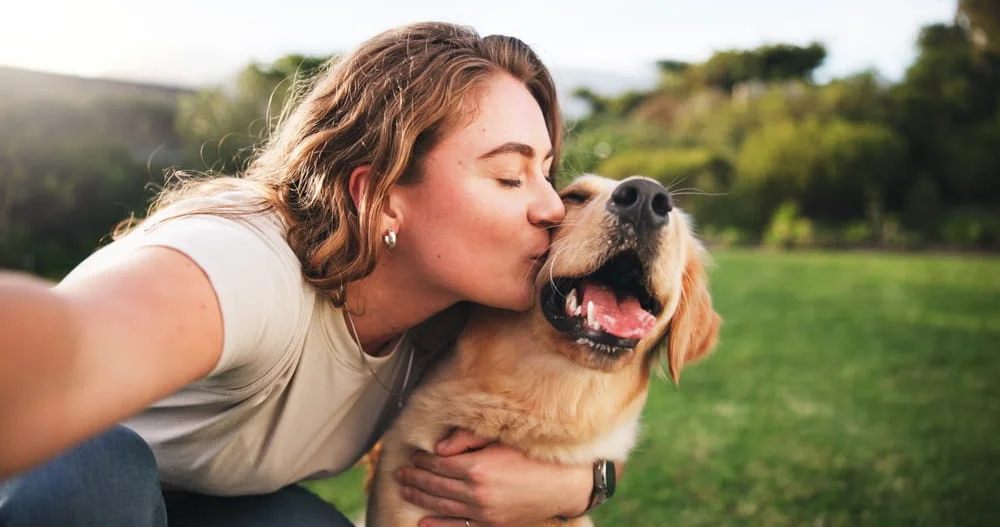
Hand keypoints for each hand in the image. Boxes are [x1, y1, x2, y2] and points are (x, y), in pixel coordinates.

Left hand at [394, 428, 590, 526]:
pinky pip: (458, 526)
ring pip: (441, 506)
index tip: (412, 455)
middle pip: (435, 485)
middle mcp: (475, 492)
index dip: (422, 460)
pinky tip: (423, 523)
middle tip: (399, 473)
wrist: (564, 484)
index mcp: (476, 467)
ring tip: (404, 490)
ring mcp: (483, 512)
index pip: (438, 464)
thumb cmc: (535, 456)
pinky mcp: (491, 524)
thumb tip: (439, 447)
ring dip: (420, 497)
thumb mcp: (502, 440)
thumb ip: (468, 439)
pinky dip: (438, 526)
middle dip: (414, 478)